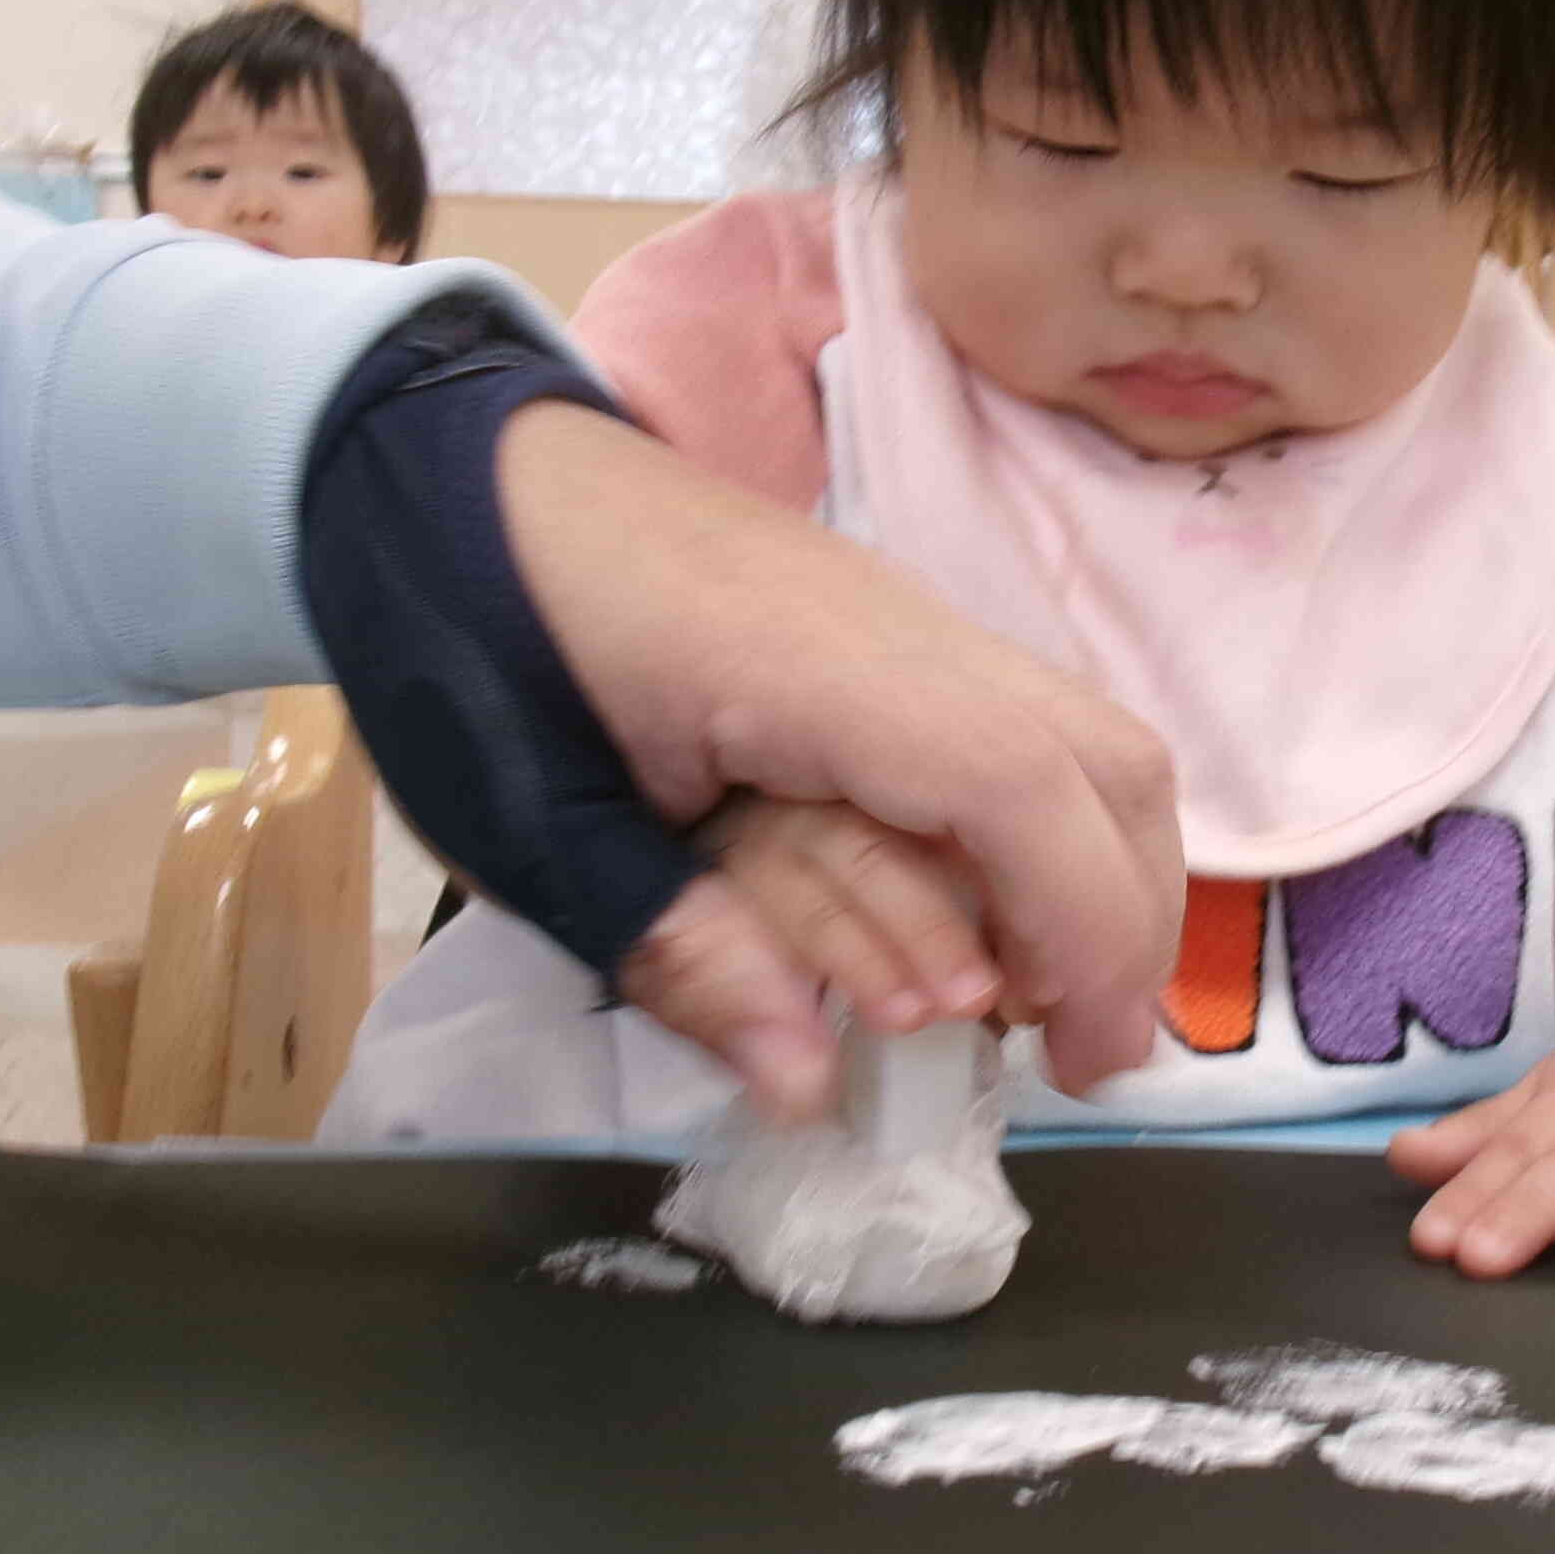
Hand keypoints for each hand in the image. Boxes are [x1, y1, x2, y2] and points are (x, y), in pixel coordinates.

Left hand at [496, 405, 1178, 1102]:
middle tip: (1076, 1060)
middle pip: (1105, 761)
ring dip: (1083, 886)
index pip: (1019, 788)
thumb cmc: (460, 637)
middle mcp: (900, 630)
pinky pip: (1010, 734)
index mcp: (812, 668)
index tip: (1081, 1061)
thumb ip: (679, 951)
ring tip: (1027, 1013)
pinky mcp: (884, 639)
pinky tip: (966, 930)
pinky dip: (1025, 844)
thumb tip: (813, 1088)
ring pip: (1078, 743)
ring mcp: (903, 624)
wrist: (435, 466)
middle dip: (1119, 925)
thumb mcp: (530, 826)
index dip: (1083, 932)